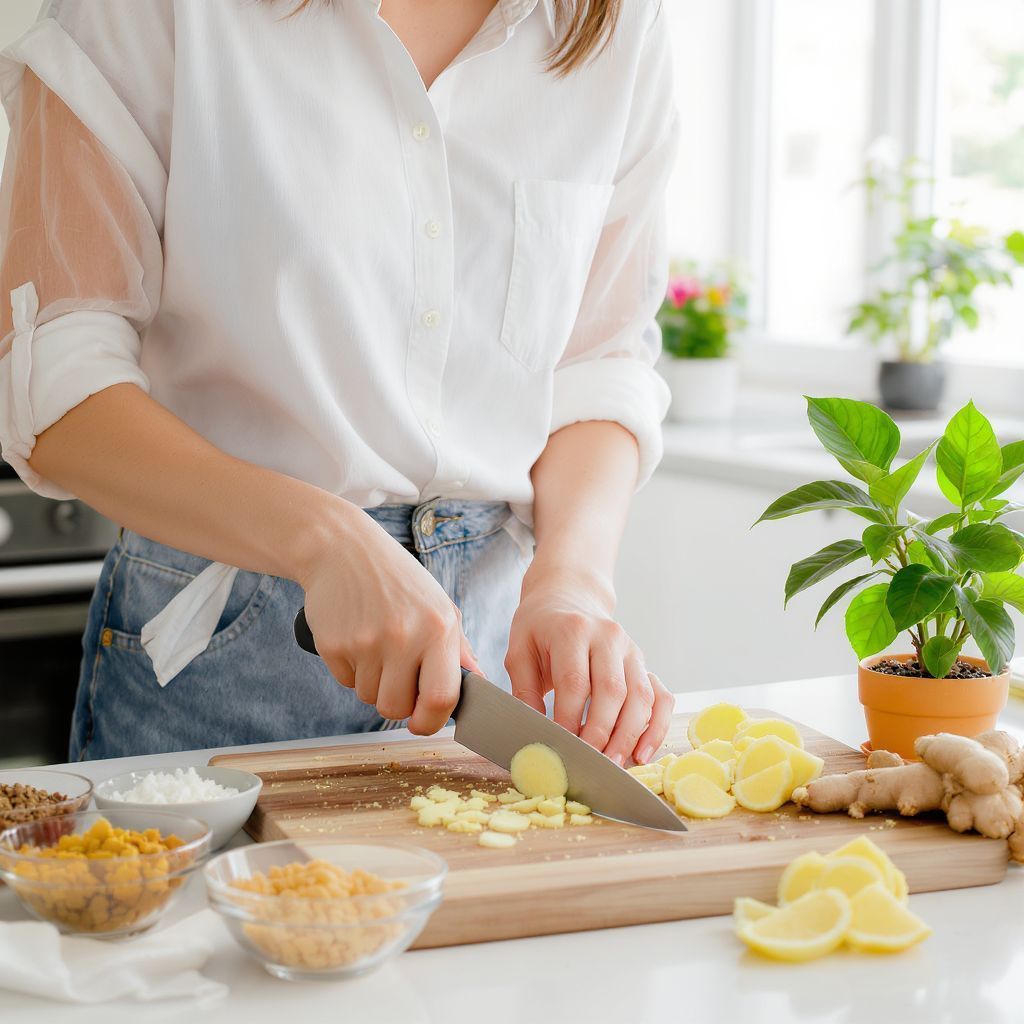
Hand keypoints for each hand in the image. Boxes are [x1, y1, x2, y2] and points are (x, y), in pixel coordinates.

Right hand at [297, 503, 477, 733]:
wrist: (344, 549)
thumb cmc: (398, 580)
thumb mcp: (438, 605)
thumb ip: (458, 648)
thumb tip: (477, 684)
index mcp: (439, 628)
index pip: (440, 698)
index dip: (431, 721)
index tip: (423, 721)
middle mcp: (404, 636)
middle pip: (396, 708)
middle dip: (397, 703)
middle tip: (396, 676)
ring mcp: (366, 642)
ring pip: (369, 697)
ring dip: (373, 683)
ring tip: (376, 646)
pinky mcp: (334, 645)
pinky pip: (345, 683)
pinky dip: (351, 670)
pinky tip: (356, 637)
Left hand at [504, 566, 672, 764]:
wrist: (568, 597)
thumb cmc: (540, 628)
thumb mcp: (519, 649)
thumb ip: (523, 689)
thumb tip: (533, 732)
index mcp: (572, 629)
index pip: (575, 681)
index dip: (569, 718)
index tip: (560, 747)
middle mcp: (608, 636)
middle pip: (613, 691)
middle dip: (601, 733)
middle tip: (588, 763)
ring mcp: (631, 649)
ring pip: (641, 697)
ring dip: (630, 736)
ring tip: (614, 765)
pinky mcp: (643, 663)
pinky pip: (661, 696)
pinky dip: (656, 726)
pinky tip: (641, 752)